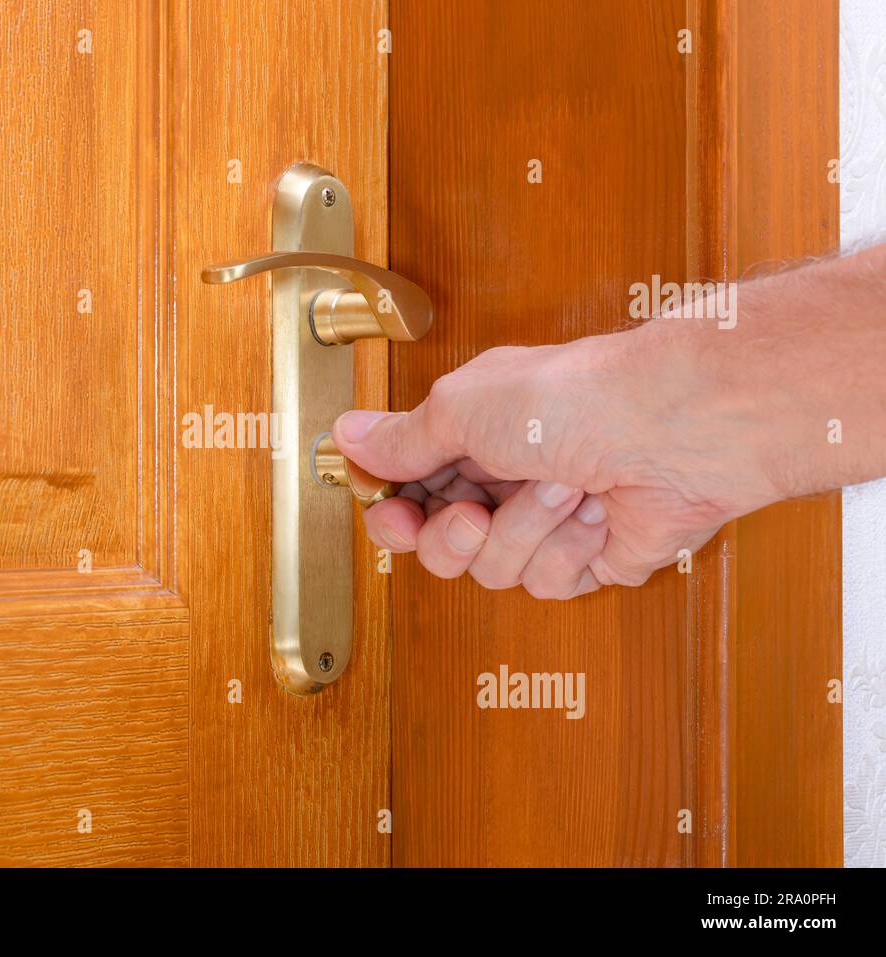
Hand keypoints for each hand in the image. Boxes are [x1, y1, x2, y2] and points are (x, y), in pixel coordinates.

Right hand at [332, 329, 784, 598]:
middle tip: (477, 510)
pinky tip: (599, 512)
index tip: (394, 516)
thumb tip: (346, 436)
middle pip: (438, 545)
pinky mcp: (589, 558)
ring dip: (526, 531)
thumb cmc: (576, 397)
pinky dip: (571, 548)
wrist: (675, 428)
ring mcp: (546, 521)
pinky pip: (549, 584)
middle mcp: (504, 478)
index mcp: (470, 434)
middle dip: (454, 535)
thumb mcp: (462, 408)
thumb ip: (400, 439)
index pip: (405, 493)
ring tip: (566, 486)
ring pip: (492, 570)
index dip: (392, 516)